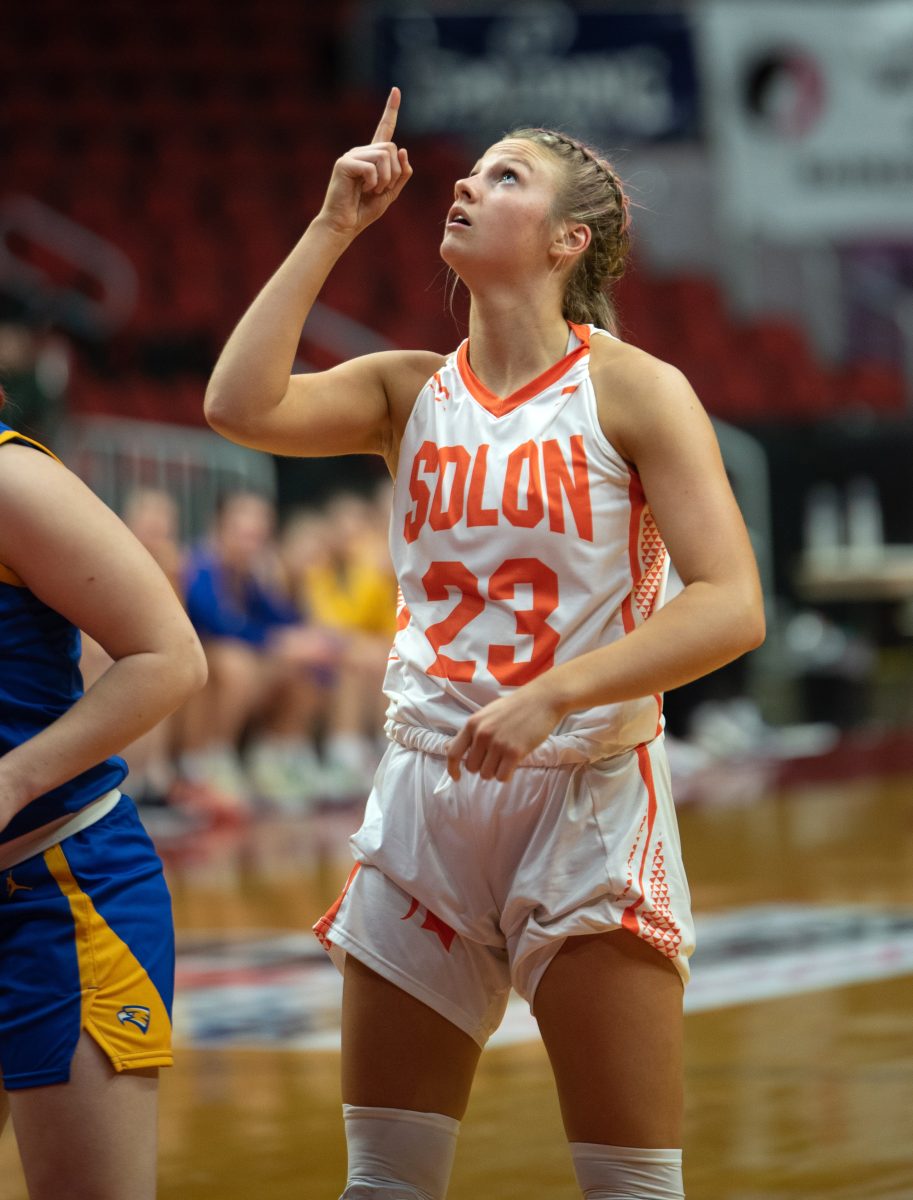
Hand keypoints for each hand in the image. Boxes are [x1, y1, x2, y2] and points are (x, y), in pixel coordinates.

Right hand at [317, 87, 412, 237]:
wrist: (344, 224)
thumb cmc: (364, 210)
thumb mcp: (390, 193)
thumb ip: (400, 174)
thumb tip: (402, 150)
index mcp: (372, 157)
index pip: (384, 129)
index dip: (391, 110)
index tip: (396, 90)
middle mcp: (361, 152)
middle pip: (391, 148)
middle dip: (394, 172)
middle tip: (381, 189)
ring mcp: (351, 156)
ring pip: (384, 155)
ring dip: (385, 178)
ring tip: (371, 191)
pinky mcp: (344, 163)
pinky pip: (371, 167)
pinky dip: (374, 182)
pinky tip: (363, 190)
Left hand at [445, 682, 565, 783]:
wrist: (541, 700)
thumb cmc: (515, 708)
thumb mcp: (487, 714)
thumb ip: (471, 732)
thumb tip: (450, 748)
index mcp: (473, 724)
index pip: (453, 753)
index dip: (452, 769)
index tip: (457, 777)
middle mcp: (482, 734)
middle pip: (472, 767)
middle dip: (482, 767)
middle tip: (495, 758)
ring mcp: (498, 743)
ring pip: (487, 774)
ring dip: (496, 771)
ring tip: (506, 759)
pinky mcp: (514, 752)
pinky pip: (502, 777)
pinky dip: (507, 775)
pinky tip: (513, 764)